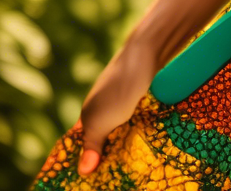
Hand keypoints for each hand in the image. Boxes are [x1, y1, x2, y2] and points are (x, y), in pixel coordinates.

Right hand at [75, 36, 159, 174]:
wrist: (148, 51)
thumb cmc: (121, 86)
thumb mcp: (102, 119)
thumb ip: (92, 143)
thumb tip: (83, 171)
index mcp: (88, 116)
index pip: (80, 145)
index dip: (82, 161)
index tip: (84, 181)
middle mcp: (104, 109)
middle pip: (103, 140)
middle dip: (106, 157)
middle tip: (115, 178)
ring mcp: (124, 103)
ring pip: (122, 131)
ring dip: (127, 146)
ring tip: (134, 167)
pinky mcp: (143, 98)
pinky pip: (139, 121)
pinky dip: (141, 132)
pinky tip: (149, 144)